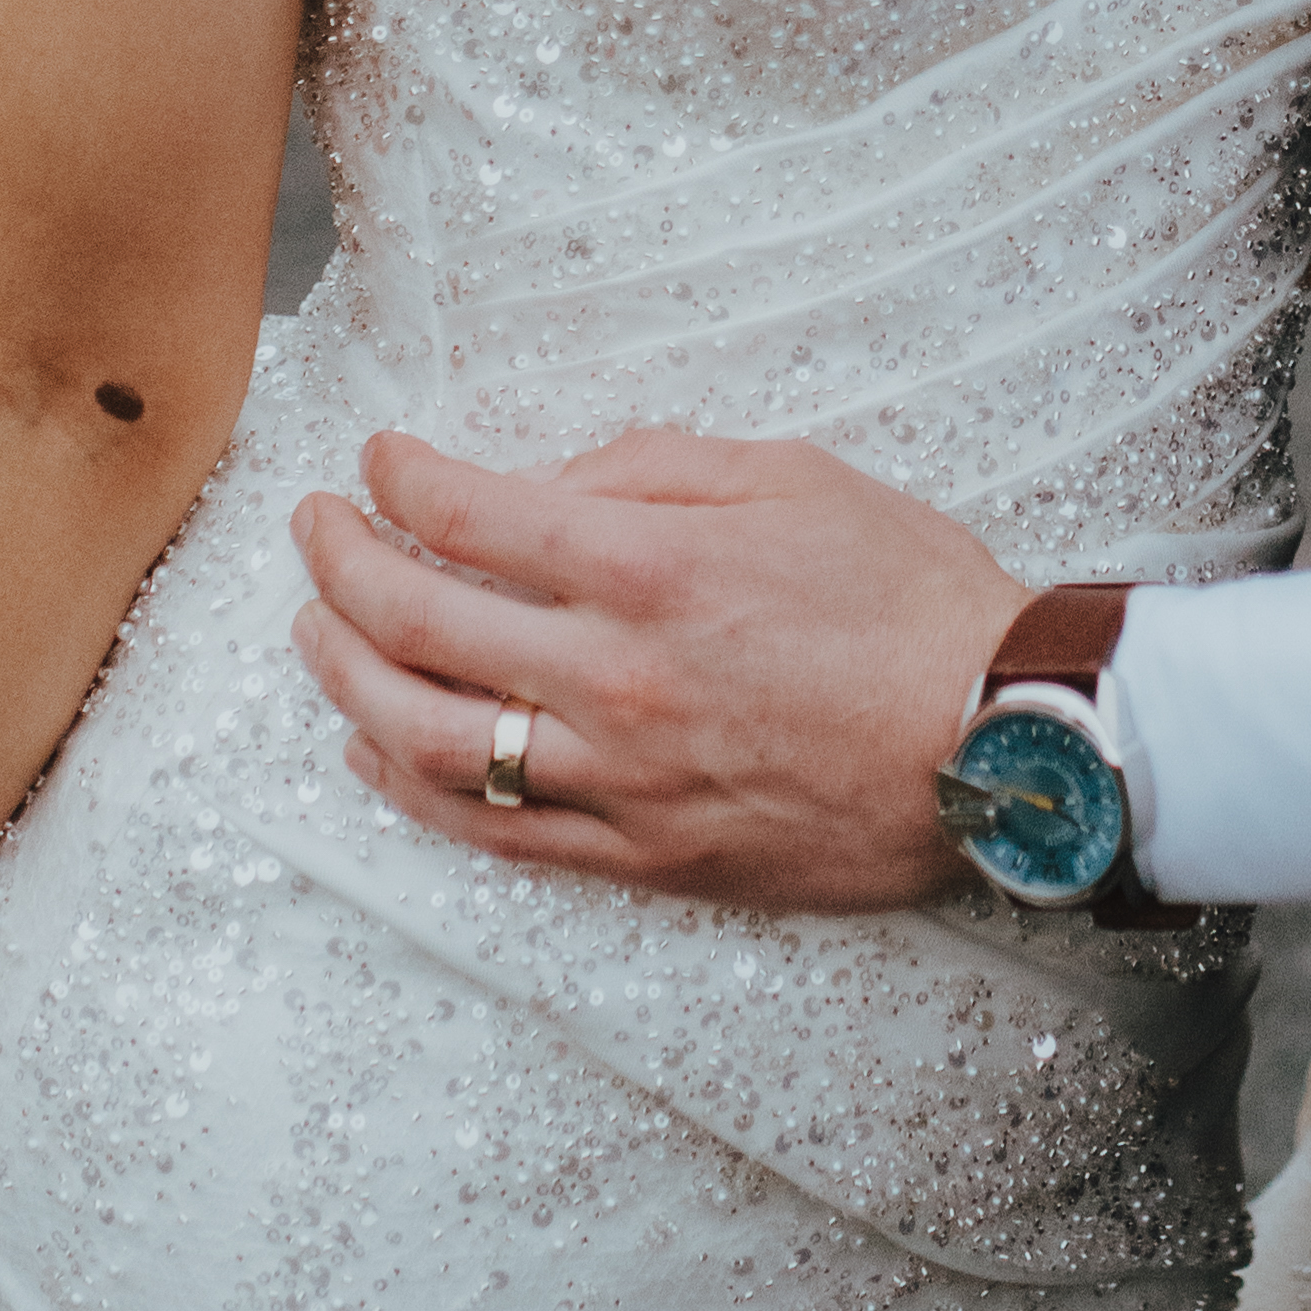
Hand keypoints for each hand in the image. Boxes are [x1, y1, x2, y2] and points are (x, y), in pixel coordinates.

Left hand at [291, 430, 1027, 911]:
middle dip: (340, 562)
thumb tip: (545, 483)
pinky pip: (492, 835)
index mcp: (653, 569)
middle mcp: (615, 679)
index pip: (472, 515)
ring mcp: (620, 779)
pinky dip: (409, 790)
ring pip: (427, 739)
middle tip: (312, 525)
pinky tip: (371, 748)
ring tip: (314, 632)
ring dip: (345, 677)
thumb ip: (654, 466)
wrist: (999, 737)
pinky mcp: (641, 855)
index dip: (402, 477)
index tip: (379, 456)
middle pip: (418, 621)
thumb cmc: (908, 595)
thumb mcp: (792, 476)